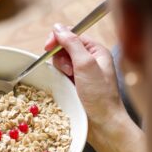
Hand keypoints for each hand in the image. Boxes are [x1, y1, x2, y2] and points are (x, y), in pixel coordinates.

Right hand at [44, 23, 127, 137]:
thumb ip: (72, 43)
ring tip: (69, 80)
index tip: (48, 46)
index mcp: (97, 51)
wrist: (103, 123)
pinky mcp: (74, 85)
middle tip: (68, 70)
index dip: (59, 38)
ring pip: (60, 62)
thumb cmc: (99, 95)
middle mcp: (90, 60)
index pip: (74, 35)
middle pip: (64, 48)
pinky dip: (59, 78)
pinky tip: (65, 85)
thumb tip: (58, 27)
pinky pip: (60, 75)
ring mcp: (82, 73)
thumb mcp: (86, 64)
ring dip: (60, 69)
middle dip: (60, 57)